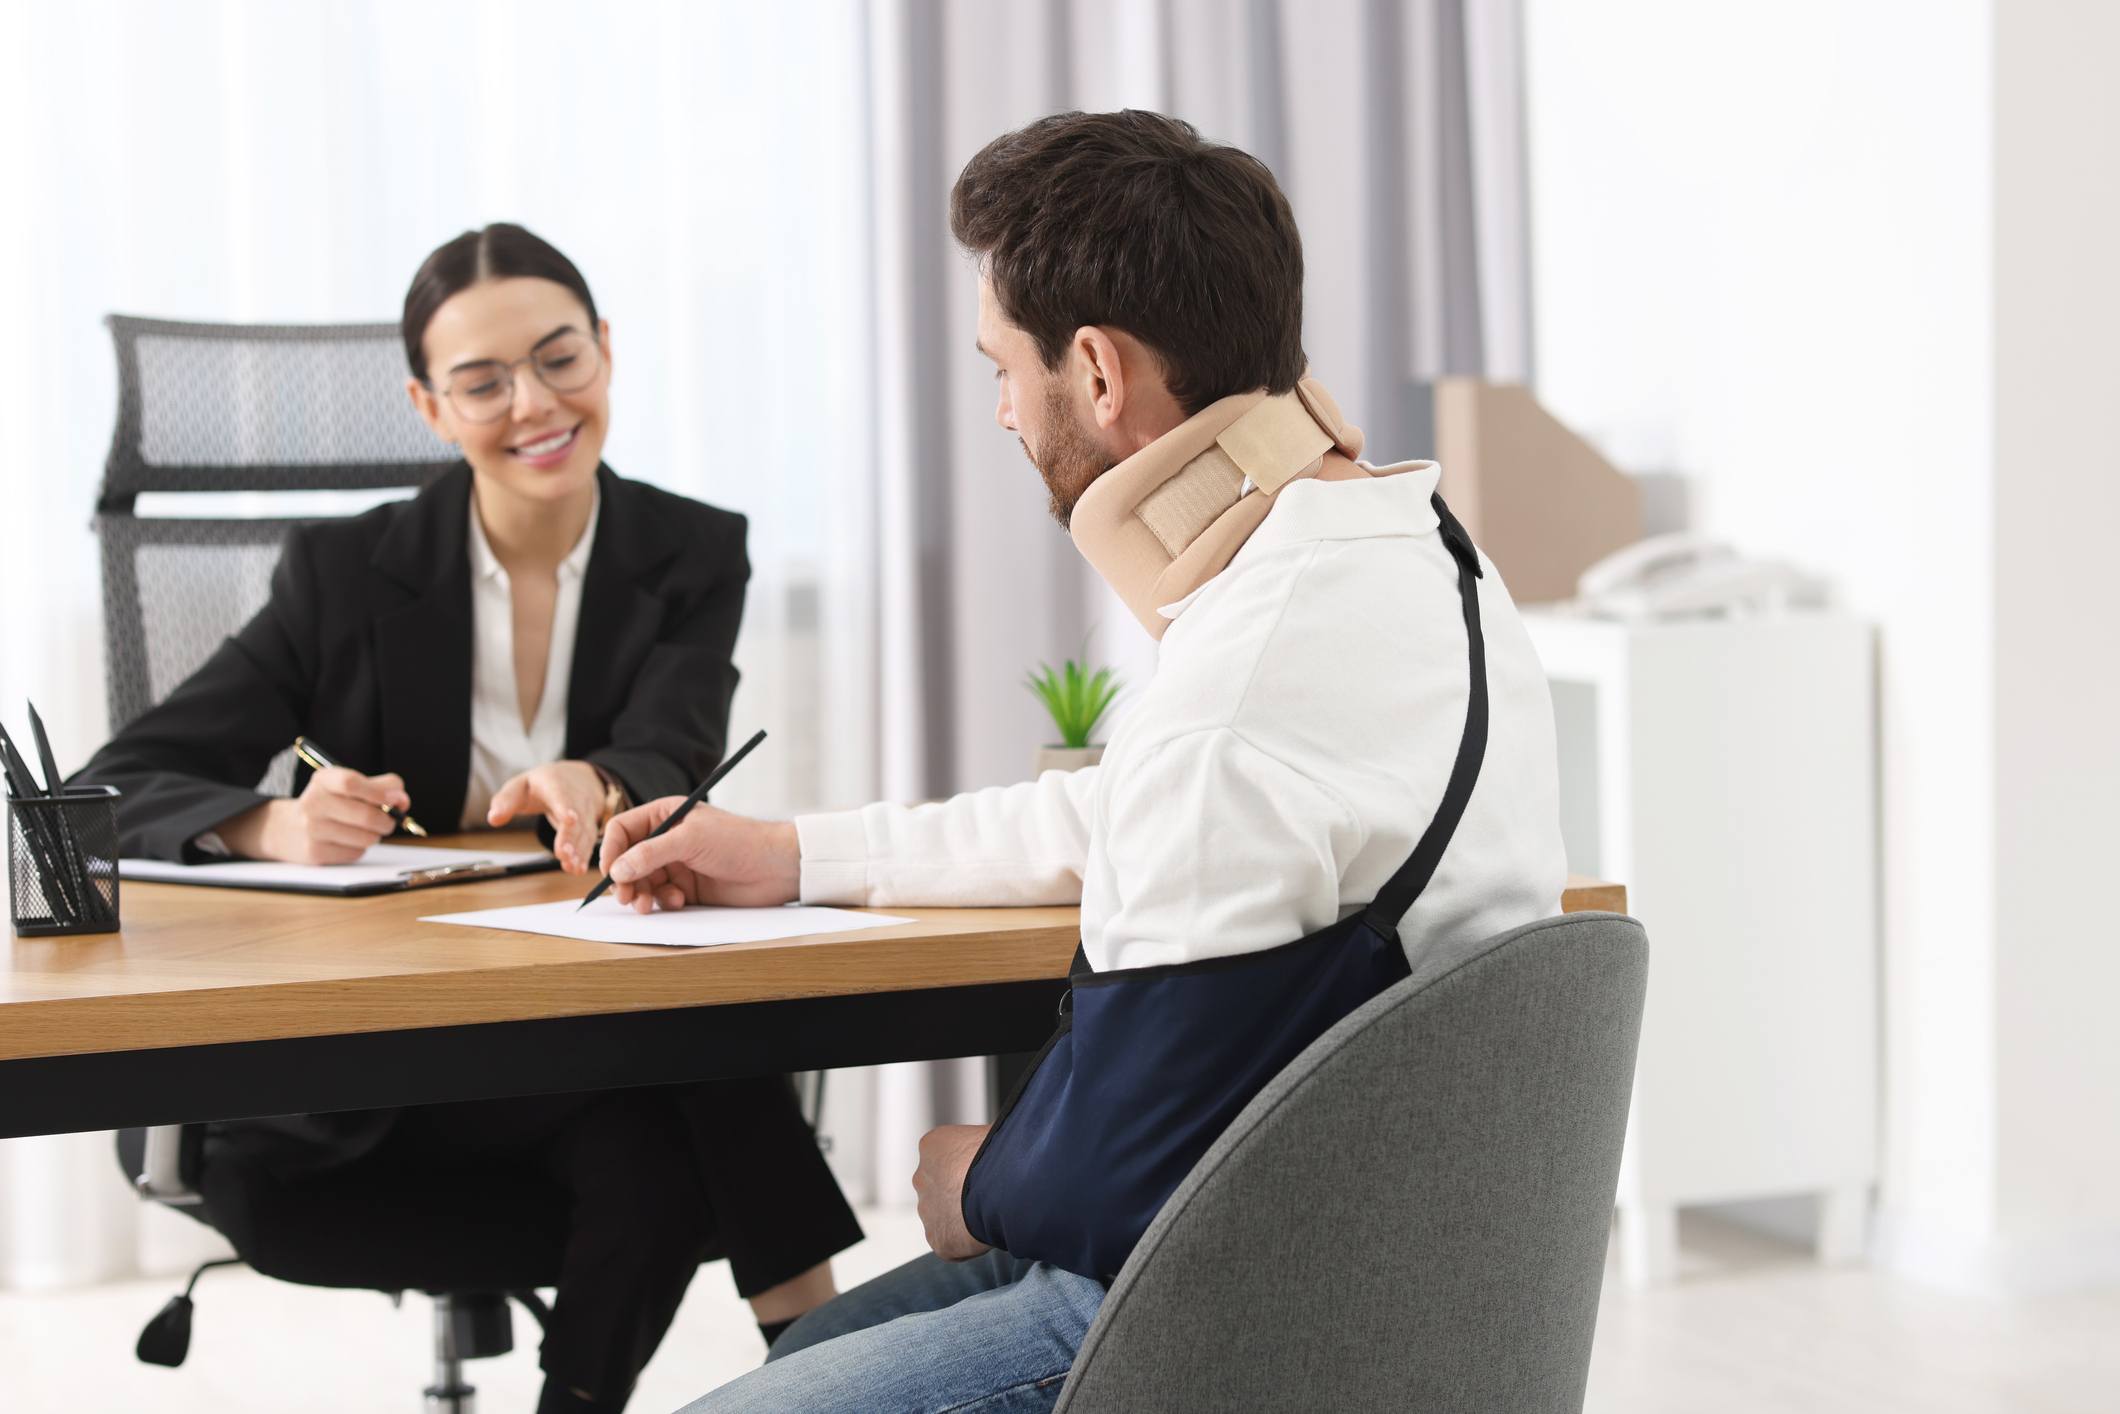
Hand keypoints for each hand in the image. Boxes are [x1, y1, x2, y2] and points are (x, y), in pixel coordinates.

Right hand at [218, 767, 409, 864]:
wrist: (289, 829)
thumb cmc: (331, 804)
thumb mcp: (348, 787)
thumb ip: (381, 787)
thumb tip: (402, 800)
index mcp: (323, 781)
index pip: (351, 783)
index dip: (380, 792)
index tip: (398, 799)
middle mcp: (314, 803)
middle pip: (366, 815)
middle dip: (388, 820)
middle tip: (389, 820)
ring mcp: (312, 829)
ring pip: (366, 837)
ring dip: (375, 835)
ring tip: (366, 830)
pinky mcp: (315, 852)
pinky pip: (356, 852)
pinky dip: (361, 848)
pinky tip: (348, 841)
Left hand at [487, 761, 606, 873]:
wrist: (573, 778)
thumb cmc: (539, 786)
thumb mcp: (519, 787)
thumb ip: (505, 802)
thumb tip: (493, 819)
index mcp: (553, 783)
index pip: (560, 794)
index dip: (564, 807)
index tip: (569, 819)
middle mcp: (575, 795)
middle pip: (575, 817)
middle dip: (570, 837)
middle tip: (563, 854)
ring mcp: (585, 810)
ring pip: (584, 831)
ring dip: (578, 850)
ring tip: (570, 867)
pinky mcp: (590, 823)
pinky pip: (590, 840)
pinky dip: (584, 855)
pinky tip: (578, 868)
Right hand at [601, 800, 799, 911]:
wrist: (775, 867)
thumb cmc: (738, 841)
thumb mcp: (690, 840)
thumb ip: (650, 853)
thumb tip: (617, 870)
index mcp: (665, 815)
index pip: (623, 830)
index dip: (611, 851)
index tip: (609, 873)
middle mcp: (667, 839)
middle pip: (628, 860)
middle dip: (623, 879)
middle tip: (626, 897)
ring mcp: (677, 864)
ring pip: (642, 882)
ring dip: (640, 894)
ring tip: (646, 905)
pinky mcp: (688, 887)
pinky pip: (661, 896)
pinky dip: (662, 901)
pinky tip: (677, 901)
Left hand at [914, 1124, 992, 1261]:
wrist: (1001, 1185)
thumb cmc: (1001, 1154)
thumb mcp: (988, 1134)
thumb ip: (981, 1145)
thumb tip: (999, 1148)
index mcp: (931, 1147)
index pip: (946, 1161)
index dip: (969, 1169)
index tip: (988, 1173)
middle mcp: (922, 1178)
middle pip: (942, 1191)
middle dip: (961, 1196)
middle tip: (989, 1197)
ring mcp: (927, 1211)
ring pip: (944, 1218)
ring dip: (963, 1220)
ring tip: (990, 1215)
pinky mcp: (937, 1239)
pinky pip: (952, 1244)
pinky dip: (968, 1244)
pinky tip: (987, 1233)